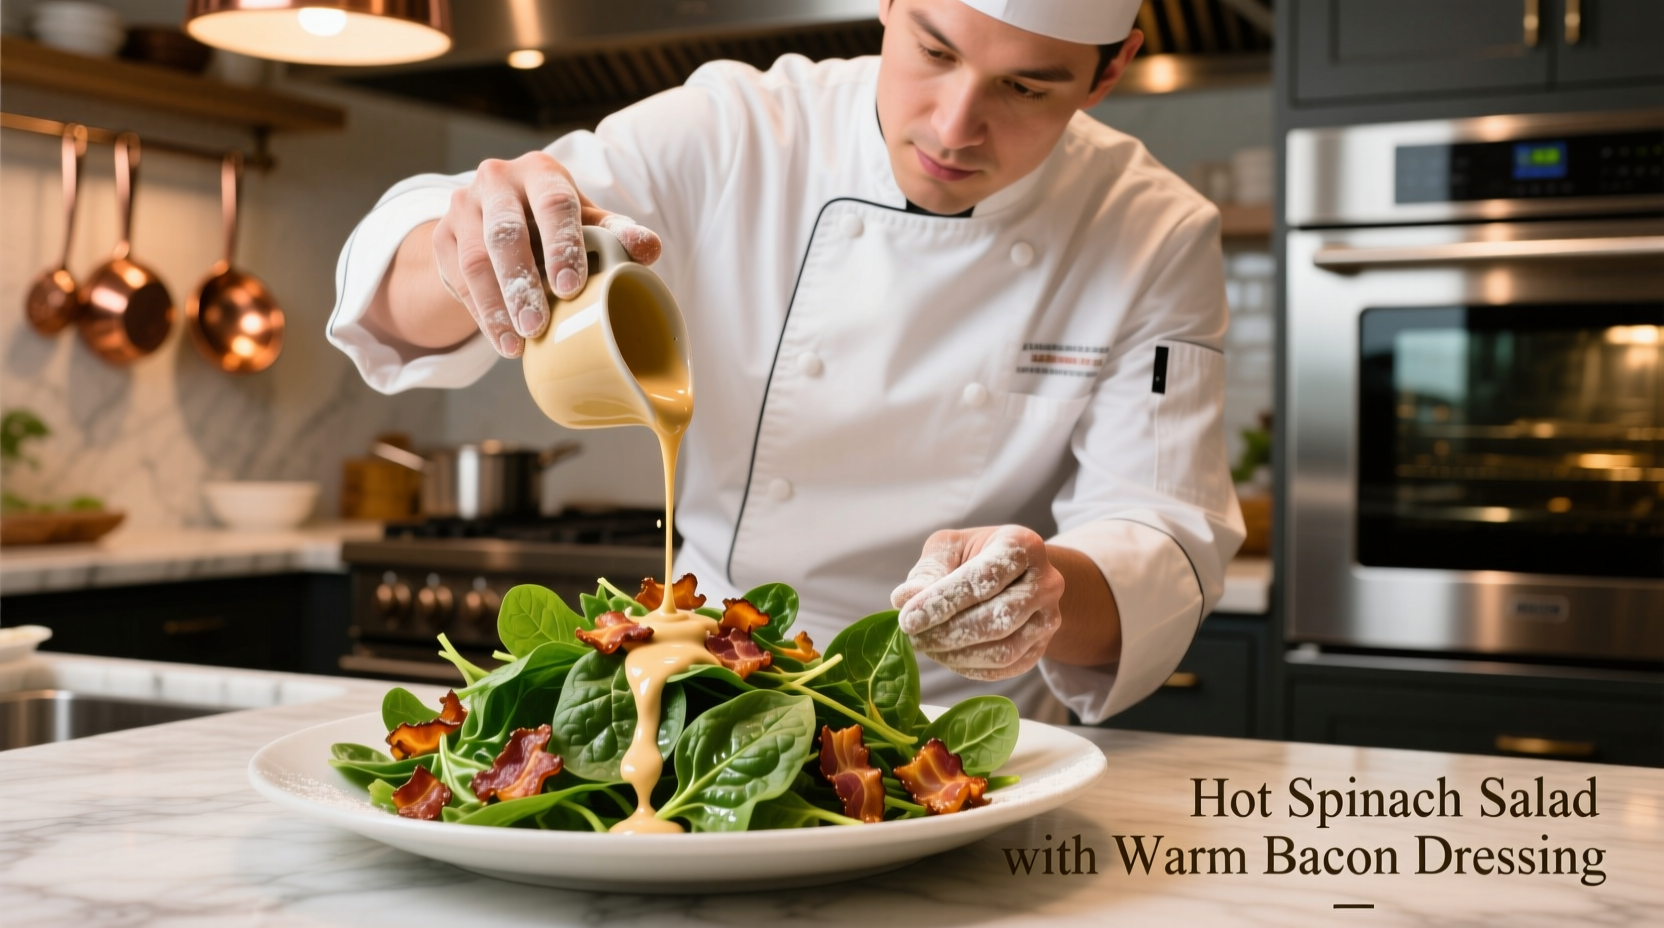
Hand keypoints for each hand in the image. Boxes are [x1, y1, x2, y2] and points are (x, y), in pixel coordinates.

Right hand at [430, 151, 661, 358]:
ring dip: (496, 306)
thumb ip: (617, 233)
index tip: (570, 287)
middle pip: (505, 233)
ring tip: (517, 343)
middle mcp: (497, 181)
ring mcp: (463, 207)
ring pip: (475, 260)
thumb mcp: (587, 222)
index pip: (553, 203)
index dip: (562, 245)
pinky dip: (480, 313)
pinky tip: (500, 339)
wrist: (496, 217)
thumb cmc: (556, 222)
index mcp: (540, 172)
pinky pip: (457, 279)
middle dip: (521, 283)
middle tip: (537, 325)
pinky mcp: (443, 236)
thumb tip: (649, 248)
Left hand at [889, 526, 1064, 680]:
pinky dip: (969, 668)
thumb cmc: (975, 556)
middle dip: (947, 633)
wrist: (1015, 575)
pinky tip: (945, 656)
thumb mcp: (951, 548)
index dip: (943, 601)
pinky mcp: (1041, 648)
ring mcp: (1048, 618)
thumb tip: (904, 599)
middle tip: (912, 637)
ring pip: (1003, 651)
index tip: (908, 619)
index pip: (983, 578)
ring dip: (956, 655)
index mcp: (1023, 546)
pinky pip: (1004, 669)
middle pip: (996, 619)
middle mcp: (1045, 582)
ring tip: (925, 646)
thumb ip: (928, 571)